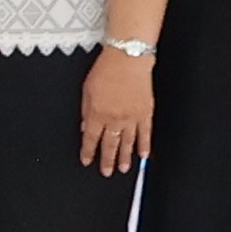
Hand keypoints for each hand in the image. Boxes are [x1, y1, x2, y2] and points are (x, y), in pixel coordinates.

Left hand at [77, 48, 153, 174]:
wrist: (128, 59)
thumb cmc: (106, 70)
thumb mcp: (86, 90)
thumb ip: (85, 111)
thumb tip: (84, 127)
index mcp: (97, 113)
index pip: (91, 138)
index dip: (88, 151)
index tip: (87, 161)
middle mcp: (114, 119)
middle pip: (110, 144)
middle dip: (107, 160)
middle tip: (106, 172)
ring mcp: (132, 117)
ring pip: (128, 142)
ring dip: (125, 157)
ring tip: (123, 169)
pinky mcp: (146, 113)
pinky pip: (146, 133)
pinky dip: (145, 145)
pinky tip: (144, 155)